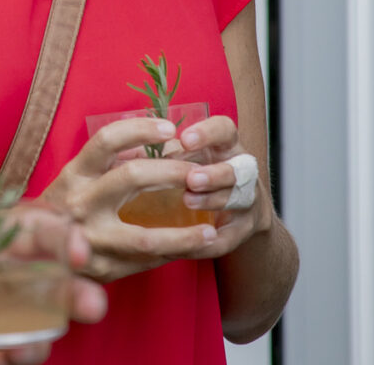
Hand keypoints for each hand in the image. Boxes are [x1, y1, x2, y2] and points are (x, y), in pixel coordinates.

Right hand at [41, 117, 219, 282]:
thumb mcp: (78, 176)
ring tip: (209, 230)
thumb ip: (112, 161)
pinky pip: (144, 262)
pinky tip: (191, 251)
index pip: (107, 140)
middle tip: (200, 172)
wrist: (29, 253)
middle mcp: (79, 202)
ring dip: (183, 234)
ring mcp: (89, 239)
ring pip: (145, 236)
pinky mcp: (101, 269)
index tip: (170, 128)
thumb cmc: (64, 206)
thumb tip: (159, 140)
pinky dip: (171, 255)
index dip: (140, 129)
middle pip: (131, 177)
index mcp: (75, 173)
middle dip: (172, 172)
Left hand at [177, 114, 273, 258]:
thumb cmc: (199, 171)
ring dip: (212, 200)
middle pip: (235, 168)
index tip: (184, 139)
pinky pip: (228, 238)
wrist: (234, 210)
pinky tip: (191, 243)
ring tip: (188, 201)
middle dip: (214, 174)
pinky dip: (210, 241)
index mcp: (225, 145)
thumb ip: (166, 151)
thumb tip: (127, 149)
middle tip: (191, 178)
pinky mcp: (243, 230)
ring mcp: (246, 200)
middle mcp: (241, 170)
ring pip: (236, 199)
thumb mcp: (188, 155)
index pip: (224, 130)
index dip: (208, 133)